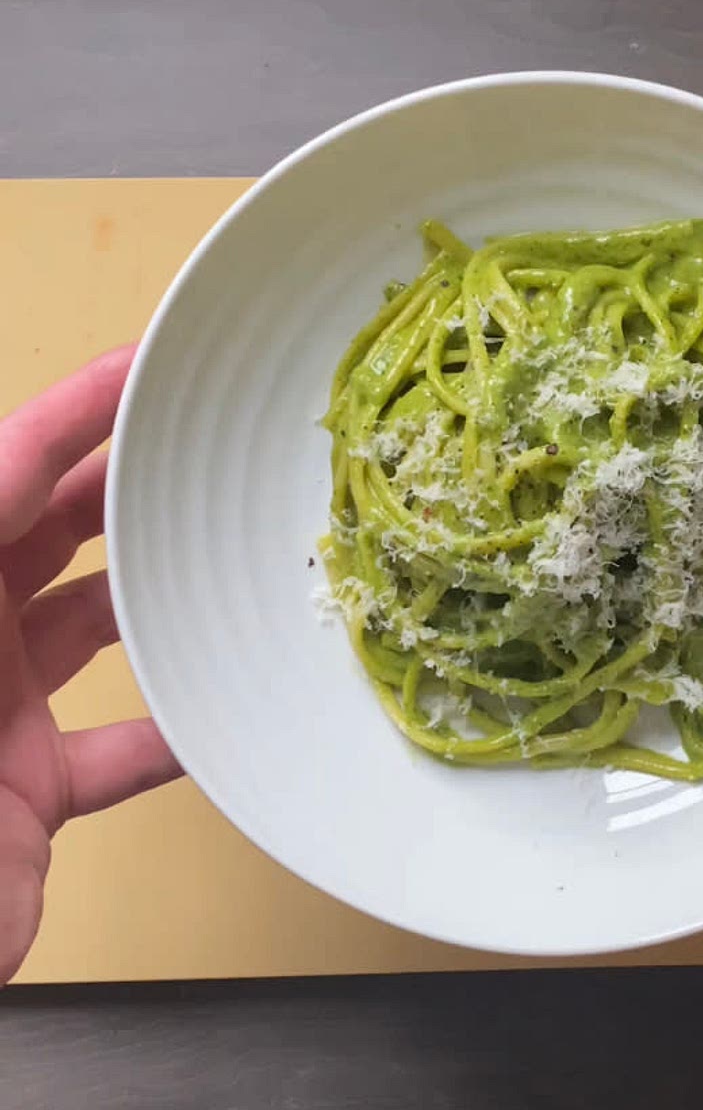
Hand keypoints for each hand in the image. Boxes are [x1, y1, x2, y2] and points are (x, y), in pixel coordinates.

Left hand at [0, 346, 180, 983]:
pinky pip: (118, 743)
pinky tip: (225, 710)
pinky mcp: (28, 789)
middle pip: (49, 534)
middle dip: (125, 486)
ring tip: (224, 562)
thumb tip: (40, 515)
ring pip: (88, 627)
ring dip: (153, 596)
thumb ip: (13, 579)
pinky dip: (174, 726)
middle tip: (203, 454)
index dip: (76, 410)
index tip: (149, 368)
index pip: (6, 471)